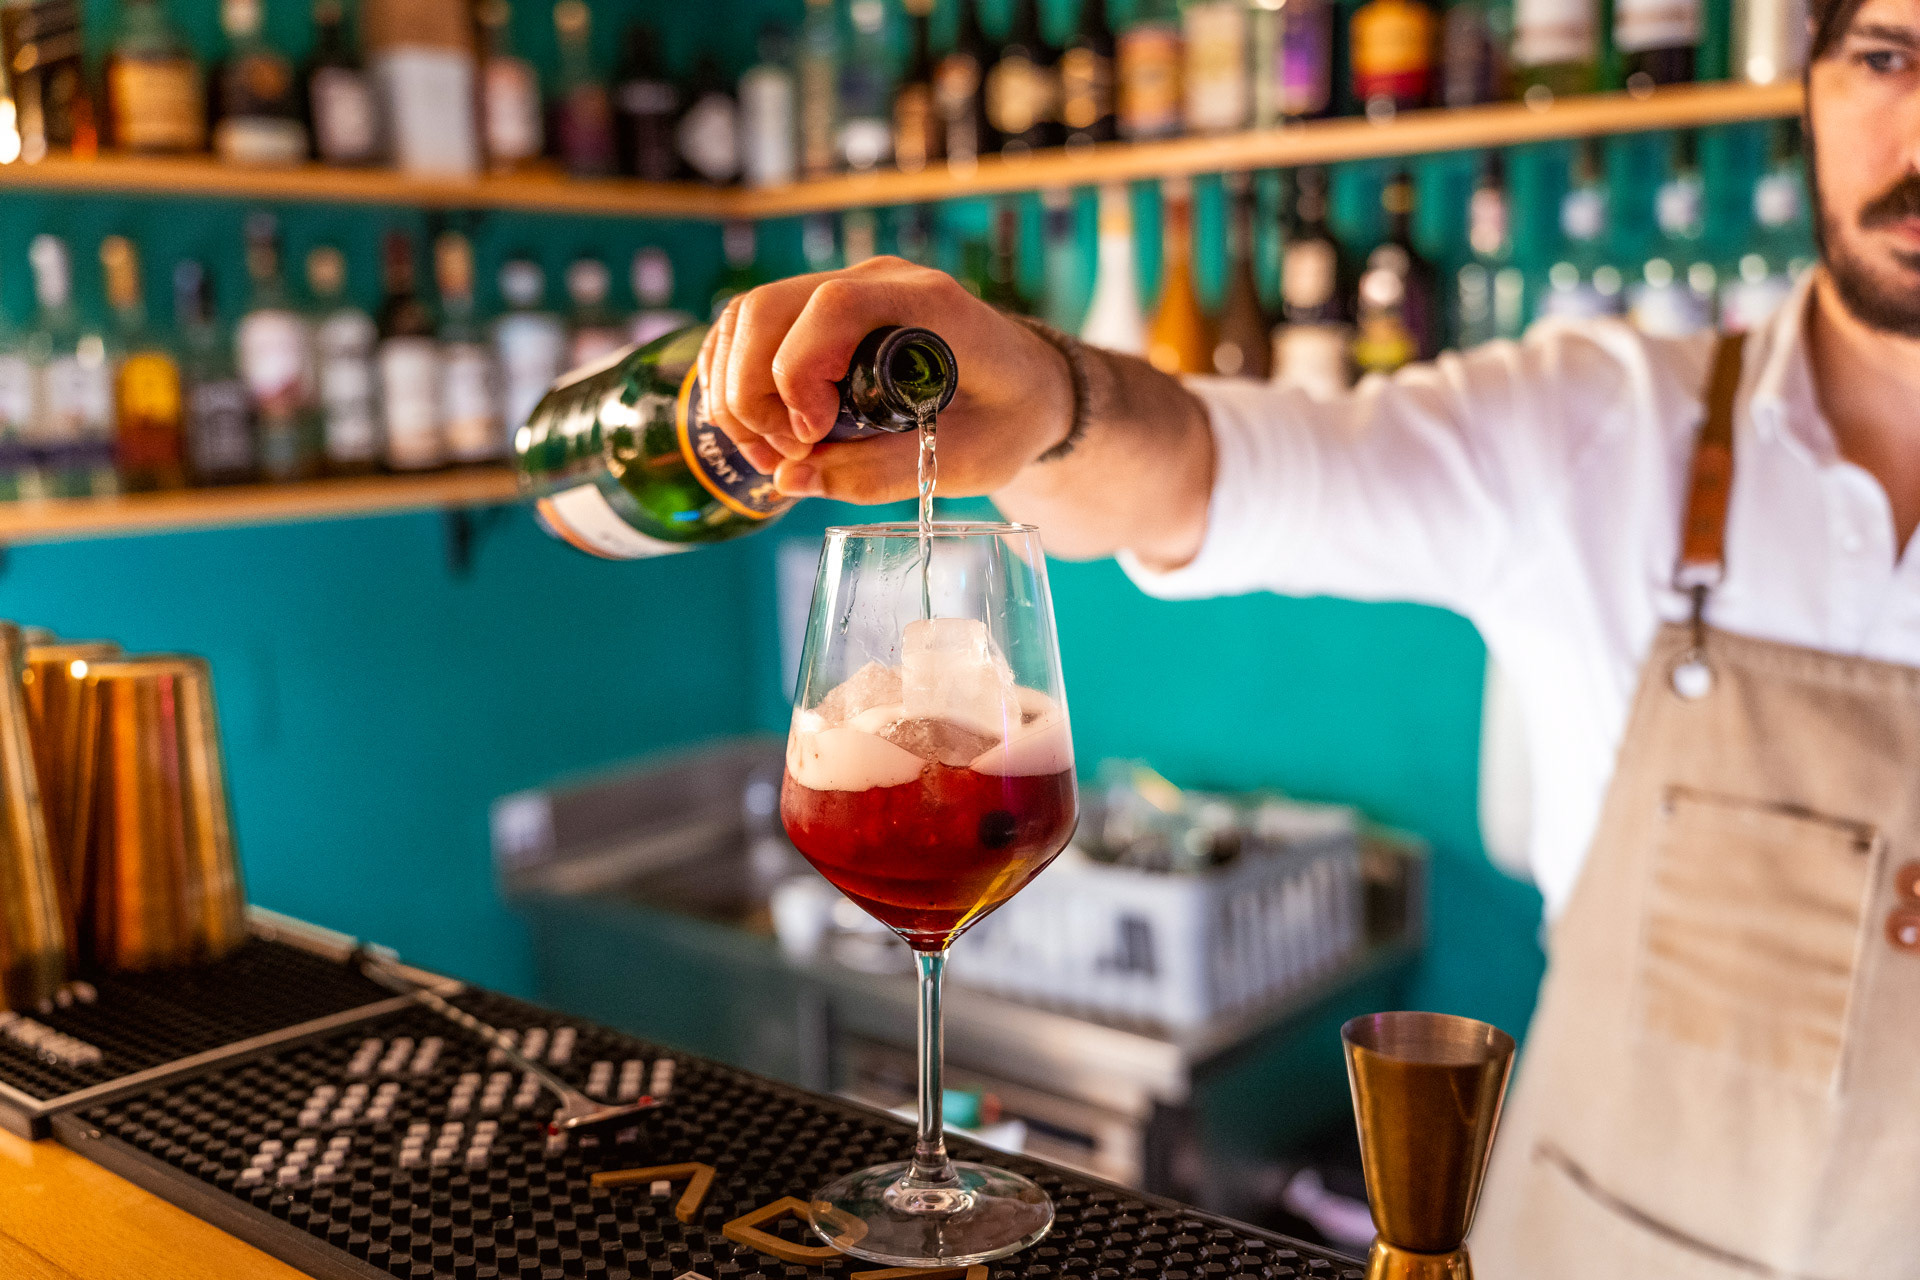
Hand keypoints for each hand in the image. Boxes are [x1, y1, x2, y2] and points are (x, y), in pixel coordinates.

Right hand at [695, 256, 1073, 503]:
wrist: (1030, 384)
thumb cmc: (1008, 419)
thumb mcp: (965, 464)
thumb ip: (877, 475)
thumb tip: (788, 480)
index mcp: (931, 305)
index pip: (832, 308)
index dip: (799, 374)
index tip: (810, 439)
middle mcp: (882, 281)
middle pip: (770, 307)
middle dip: (751, 392)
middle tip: (781, 457)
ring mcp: (849, 287)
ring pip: (749, 314)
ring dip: (735, 388)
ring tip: (771, 452)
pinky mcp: (825, 307)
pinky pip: (752, 324)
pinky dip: (735, 375)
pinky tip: (758, 427)